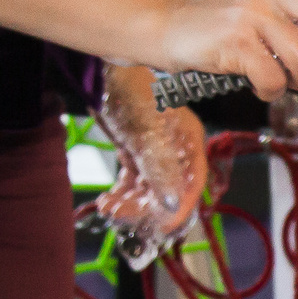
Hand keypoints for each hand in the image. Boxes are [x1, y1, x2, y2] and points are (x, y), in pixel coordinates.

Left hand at [88, 67, 209, 264]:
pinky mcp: (137, 151)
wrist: (105, 70)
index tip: (163, 227)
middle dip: (146, 209)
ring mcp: (156, 151)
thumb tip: (172, 206)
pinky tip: (108, 200)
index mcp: (190, 144)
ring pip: (148, 189)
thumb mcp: (147, 134)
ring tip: (110, 207)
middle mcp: (177, 150)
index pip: (192, 185)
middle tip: (123, 217)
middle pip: (169, 191)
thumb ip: (161, 171)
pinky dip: (123, 193)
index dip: (180, 209)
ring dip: (131, 204)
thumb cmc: (132, 91)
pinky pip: (134, 182)